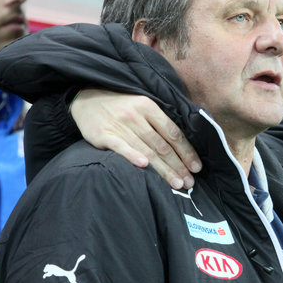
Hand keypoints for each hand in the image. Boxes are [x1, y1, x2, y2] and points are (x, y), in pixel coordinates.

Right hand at [71, 89, 201, 189]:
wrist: (85, 98)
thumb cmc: (119, 106)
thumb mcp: (141, 105)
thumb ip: (159, 122)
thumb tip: (182, 146)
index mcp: (149, 107)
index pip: (173, 133)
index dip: (186, 151)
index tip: (196, 167)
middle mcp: (136, 116)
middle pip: (162, 145)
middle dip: (178, 165)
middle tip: (190, 182)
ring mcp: (120, 125)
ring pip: (146, 150)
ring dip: (163, 169)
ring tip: (177, 183)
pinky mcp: (104, 134)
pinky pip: (121, 147)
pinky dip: (132, 156)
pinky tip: (143, 166)